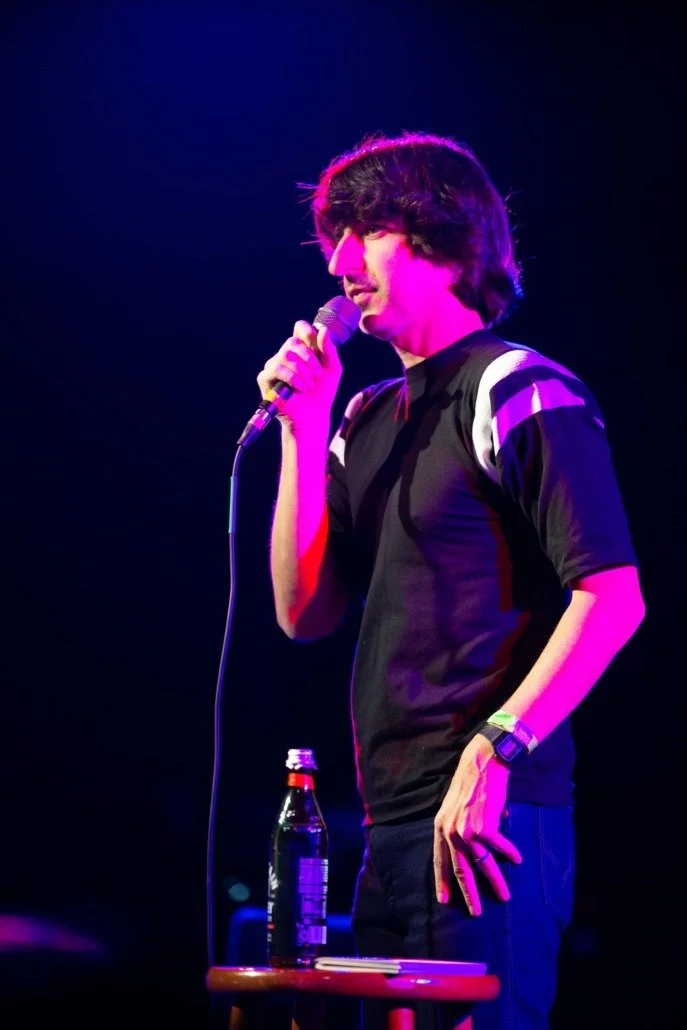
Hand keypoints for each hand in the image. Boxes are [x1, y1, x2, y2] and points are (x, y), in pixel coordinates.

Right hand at [256, 319, 342, 435]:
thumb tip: (323, 330)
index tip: (319, 348)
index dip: (309, 333)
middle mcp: (285, 354)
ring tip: (308, 384)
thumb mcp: (332, 369)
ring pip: (285, 354)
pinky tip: (298, 388)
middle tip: (316, 374)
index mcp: (302, 349)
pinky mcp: (265, 378)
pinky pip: (276, 368)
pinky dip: (291, 378)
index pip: (300, 328)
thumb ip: (329, 349)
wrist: (313, 415)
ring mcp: (274, 365)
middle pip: (293, 341)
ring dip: (302, 370)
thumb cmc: (322, 392)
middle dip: (309, 358)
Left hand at [433, 733, 522, 915]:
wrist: (481, 765)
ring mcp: (468, 831)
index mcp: (440, 827)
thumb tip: (470, 848)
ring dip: (496, 882)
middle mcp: (451, 832)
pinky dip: (510, 853)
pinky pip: (500, 847)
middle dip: (469, 893)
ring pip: (483, 865)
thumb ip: (456, 828)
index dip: (442, 881)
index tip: (444, 901)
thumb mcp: (453, 807)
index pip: (439, 861)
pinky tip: (517, 860)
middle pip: (460, 870)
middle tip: (476, 912)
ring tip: (505, 897)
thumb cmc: (470, 785)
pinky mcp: (486, 828)